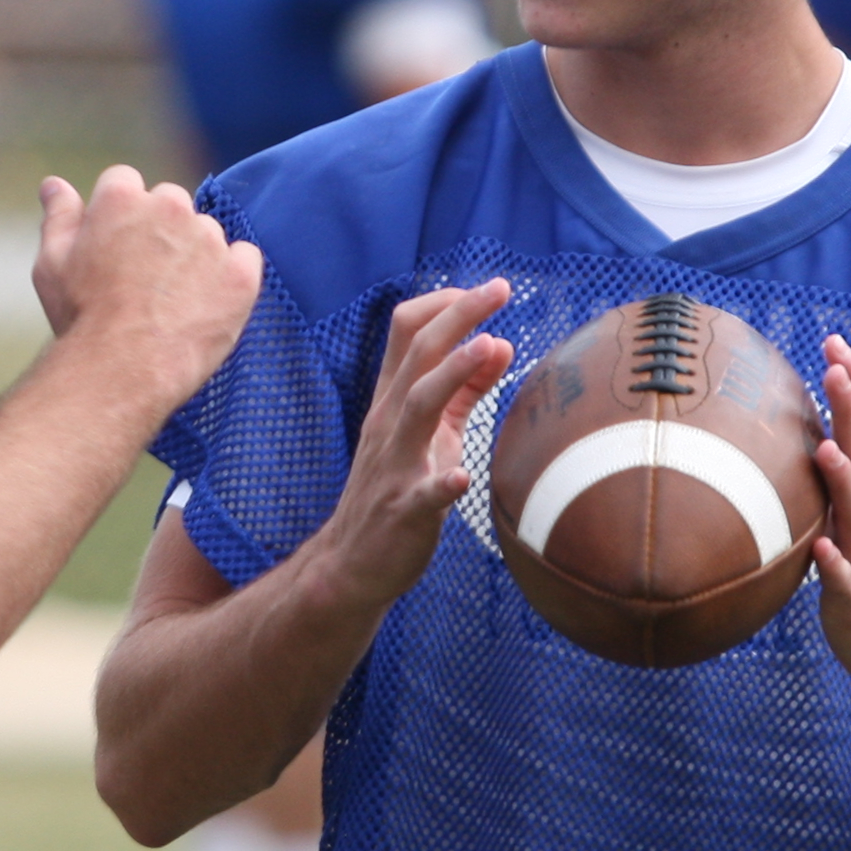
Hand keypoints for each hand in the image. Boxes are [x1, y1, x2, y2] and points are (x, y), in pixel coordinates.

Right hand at [31, 166, 262, 404]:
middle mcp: (170, 206)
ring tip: (172, 301)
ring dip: (195, 254)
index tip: (116, 248)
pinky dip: (231, 276)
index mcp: (122, 197)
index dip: (118, 216)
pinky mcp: (240, 273)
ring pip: (206, 232)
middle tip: (144, 279)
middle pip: (170, 203)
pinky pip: (244, 258)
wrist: (121, 369)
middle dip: (159, 230)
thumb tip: (54, 184)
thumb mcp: (52, 263)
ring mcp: (209, 239)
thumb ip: (60, 217)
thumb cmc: (81, 317)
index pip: (125, 182)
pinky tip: (206, 304)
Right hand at [301, 281, 512, 608]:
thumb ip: (464, 390)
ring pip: (417, 407)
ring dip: (451, 374)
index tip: (486, 290)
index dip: (445, 304)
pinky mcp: (404, 511)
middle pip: (418, 354)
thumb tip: (498, 343)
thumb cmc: (396, 488)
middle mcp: (389, 422)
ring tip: (487, 345)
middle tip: (499, 288)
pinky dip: (441, 485)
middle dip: (458, 316)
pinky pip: (422, 495)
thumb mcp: (432, 431)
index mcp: (393, 400)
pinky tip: (461, 479)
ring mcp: (394, 465)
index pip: (407, 332)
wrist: (351, 562)